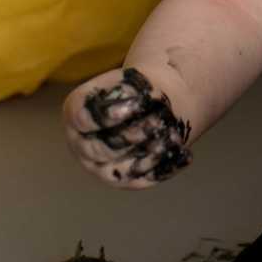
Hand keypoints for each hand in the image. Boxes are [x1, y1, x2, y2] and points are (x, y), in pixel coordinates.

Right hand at [64, 66, 192, 187]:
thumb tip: (139, 104)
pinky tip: (186, 155)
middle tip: (160, 122)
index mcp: (76, 114)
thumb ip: (132, 91)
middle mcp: (81, 145)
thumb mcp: (132, 80)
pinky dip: (166, 168)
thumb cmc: (136, 89)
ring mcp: (100, 167)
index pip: (83, 119)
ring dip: (152, 155)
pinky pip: (144, 180)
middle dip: (135, 135)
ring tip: (176, 137)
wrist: (149, 106)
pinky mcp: (124, 181)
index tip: (138, 104)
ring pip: (123, 171)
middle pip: (103, 149)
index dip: (110, 114)